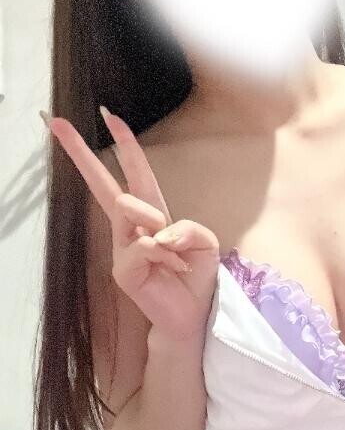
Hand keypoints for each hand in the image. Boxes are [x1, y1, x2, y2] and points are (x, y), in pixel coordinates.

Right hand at [43, 109, 220, 340]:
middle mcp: (132, 228)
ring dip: (156, 222)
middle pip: (103, 184)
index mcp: (153, 215)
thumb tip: (159, 231)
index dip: (125, 145)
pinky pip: (144, 244)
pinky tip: (173, 269)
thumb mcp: (206, 243)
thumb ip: (189, 226)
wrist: (193, 315)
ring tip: (173, 252)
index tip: (110, 114)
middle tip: (53, 120)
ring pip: (128, 207)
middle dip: (80, 151)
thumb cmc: (196, 277)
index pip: (135, 174)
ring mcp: (123, 248)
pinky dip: (166, 254)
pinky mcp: (123, 270)